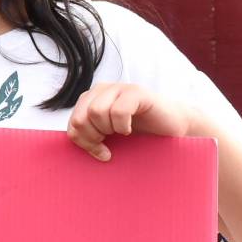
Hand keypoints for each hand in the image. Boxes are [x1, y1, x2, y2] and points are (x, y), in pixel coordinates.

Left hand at [65, 81, 202, 161]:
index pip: (72, 124)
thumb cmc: (141, 135)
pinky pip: (118, 111)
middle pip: (81, 118)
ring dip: (110, 130)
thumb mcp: (110, 137)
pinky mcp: (136, 92)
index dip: (84, 143)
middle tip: (112, 144)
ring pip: (96, 112)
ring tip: (123, 133)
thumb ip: (90, 135)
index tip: (102, 153)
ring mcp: (118, 88)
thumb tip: (68, 146)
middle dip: (94, 137)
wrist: (174, 127)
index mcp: (90, 100)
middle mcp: (100, 90)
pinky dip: (123, 125)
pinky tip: (131, 129)